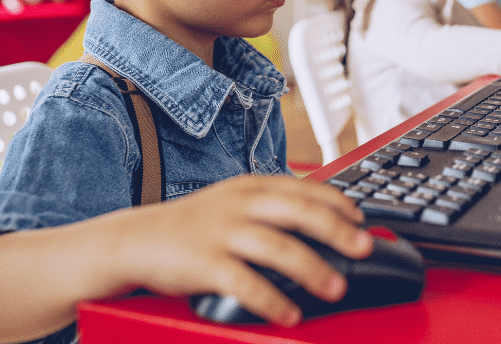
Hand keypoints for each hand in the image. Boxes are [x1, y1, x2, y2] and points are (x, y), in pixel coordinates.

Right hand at [114, 174, 372, 326]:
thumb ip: (272, 206)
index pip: (306, 189)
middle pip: (300, 212)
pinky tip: (290, 314)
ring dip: (313, 269)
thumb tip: (321, 220)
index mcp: (253, 187)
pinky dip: (272, 300)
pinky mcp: (205, 263)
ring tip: (336, 288)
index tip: (361, 220)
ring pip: (279, 247)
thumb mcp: (234, 202)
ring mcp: (223, 232)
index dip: (339, 204)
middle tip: (365, 248)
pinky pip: (246, 284)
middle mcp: (241, 205)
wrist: (136, 239)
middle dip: (338, 231)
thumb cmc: (193, 224)